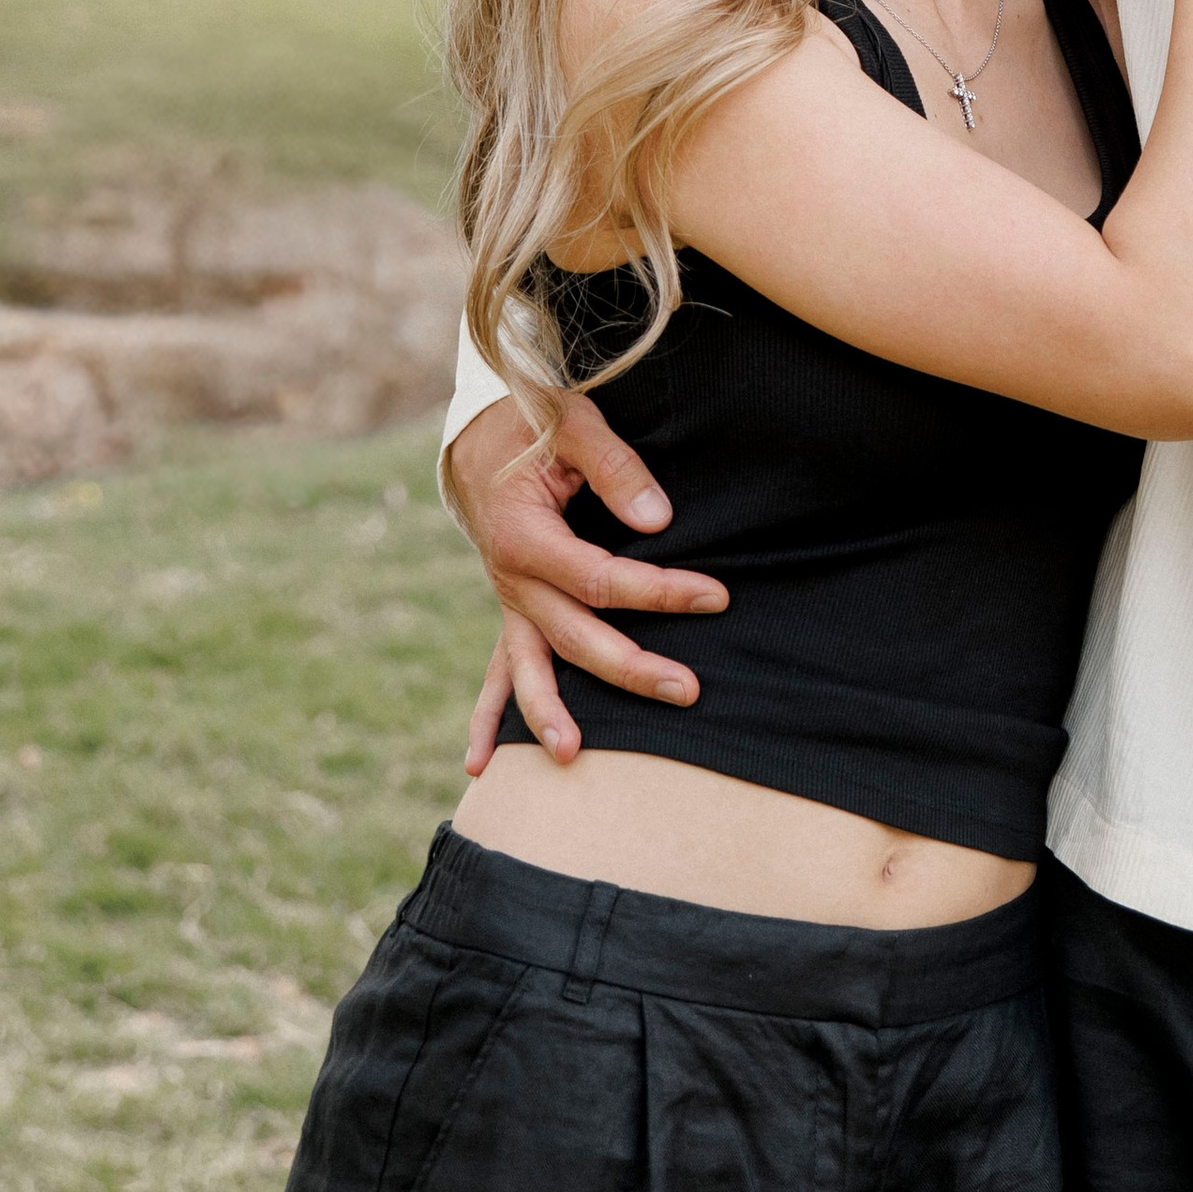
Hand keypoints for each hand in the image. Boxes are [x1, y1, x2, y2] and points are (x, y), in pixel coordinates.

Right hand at [446, 392, 728, 768]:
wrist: (477, 436)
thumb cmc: (531, 426)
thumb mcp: (572, 425)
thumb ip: (615, 469)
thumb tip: (658, 520)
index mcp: (524, 537)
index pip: (601, 579)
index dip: (660, 592)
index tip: (714, 597)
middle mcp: (511, 580)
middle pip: (576, 636)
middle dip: (633, 667)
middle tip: (690, 690)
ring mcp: (509, 602)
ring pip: (529, 668)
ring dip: (550, 714)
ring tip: (574, 757)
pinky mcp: (513, 610)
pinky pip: (496, 671)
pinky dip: (486, 719)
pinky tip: (481, 766)